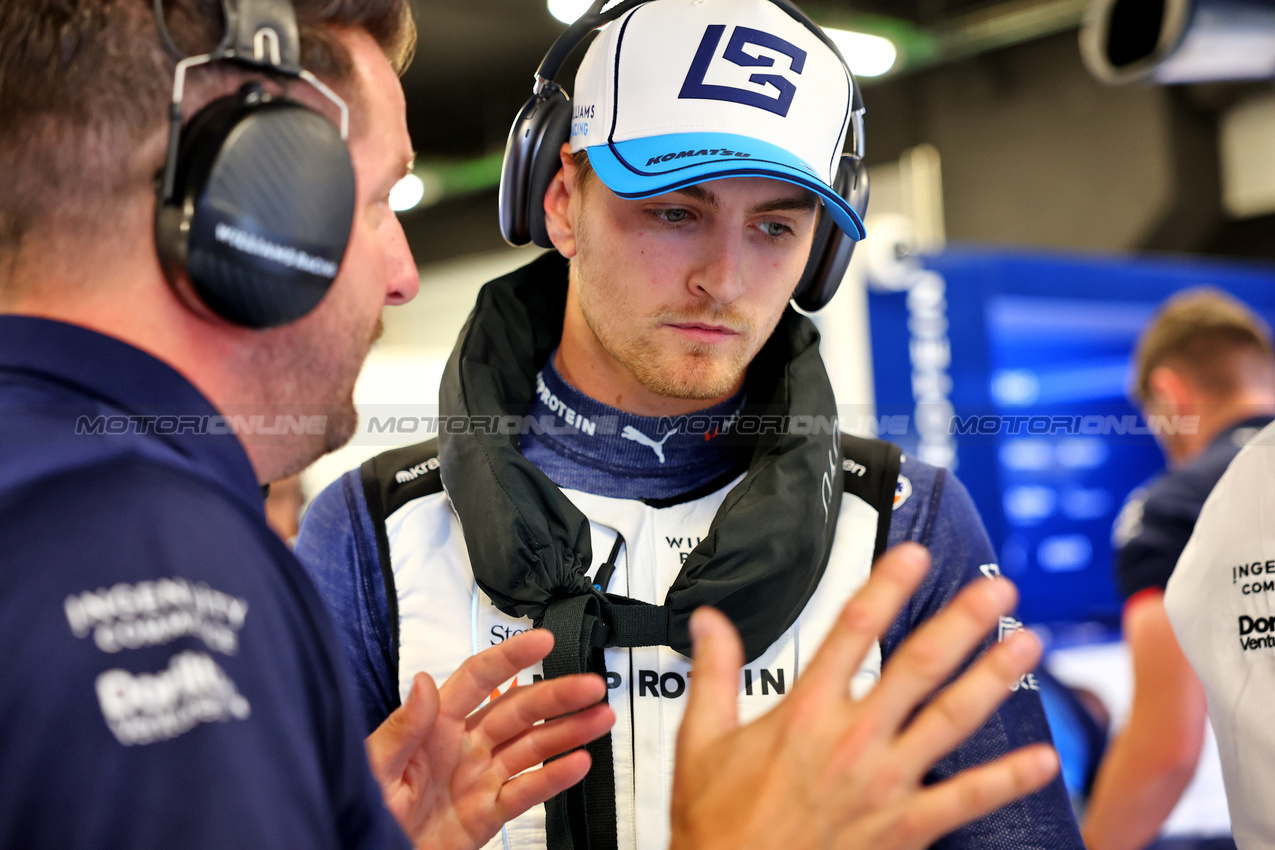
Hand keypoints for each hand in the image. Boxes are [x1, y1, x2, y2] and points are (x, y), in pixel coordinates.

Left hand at [366, 629, 614, 849]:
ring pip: (532, 746)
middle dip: (558, 695)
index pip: (479, 679)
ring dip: (568, 731)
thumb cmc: (363, 813)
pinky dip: (555, 778)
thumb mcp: (375, 767)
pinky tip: (578, 762)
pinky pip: (527, 791)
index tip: (542, 641)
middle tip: (591, 685)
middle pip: (519, 710)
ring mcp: (479, 778)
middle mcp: (463, 746)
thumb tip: (422, 683)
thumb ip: (402, 727)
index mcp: (434, 725)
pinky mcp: (488, 814)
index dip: (512, 657)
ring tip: (600, 718)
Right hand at [671, 542, 1059, 849]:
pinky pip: (966, 799)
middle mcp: (851, 739)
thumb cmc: (720, 823)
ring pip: (950, 719)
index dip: (886, 585)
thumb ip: (714, 674)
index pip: (852, 628)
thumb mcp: (702, 740)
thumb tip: (710, 622)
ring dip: (993, 679)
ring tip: (1027, 644)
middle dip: (962, 622)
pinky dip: (1007, 779)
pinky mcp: (903, 828)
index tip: (913, 555)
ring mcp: (883, 783)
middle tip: (996, 589)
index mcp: (804, 711)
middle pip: (917, 664)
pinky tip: (1043, 759)